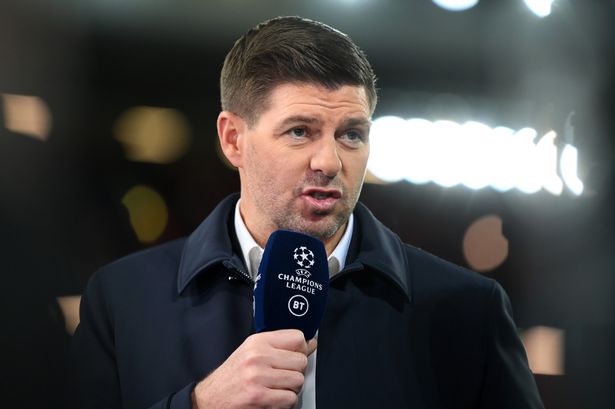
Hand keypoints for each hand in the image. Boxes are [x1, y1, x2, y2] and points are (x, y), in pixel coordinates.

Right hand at [192, 329, 317, 408]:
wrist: (210, 398)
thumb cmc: (232, 376)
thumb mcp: (252, 352)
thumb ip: (280, 347)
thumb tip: (310, 344)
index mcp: (257, 341)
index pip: (297, 338)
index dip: (301, 349)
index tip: (295, 356)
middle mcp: (258, 356)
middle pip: (301, 361)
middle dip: (296, 372)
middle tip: (282, 376)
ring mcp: (258, 376)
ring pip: (298, 380)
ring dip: (291, 388)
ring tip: (277, 388)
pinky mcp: (259, 396)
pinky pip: (290, 398)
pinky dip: (286, 402)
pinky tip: (273, 398)